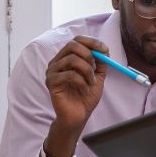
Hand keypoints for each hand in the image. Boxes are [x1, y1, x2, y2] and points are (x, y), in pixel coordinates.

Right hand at [41, 36, 107, 156]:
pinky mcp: (51, 82)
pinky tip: (84, 90)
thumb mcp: (97, 77)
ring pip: (72, 60)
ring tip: (90, 82)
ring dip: (87, 71)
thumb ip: (100, 63)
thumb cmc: (85, 96)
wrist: (78, 116)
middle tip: (94, 68)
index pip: (76, 40)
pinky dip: (82, 82)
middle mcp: (58, 61)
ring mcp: (52, 71)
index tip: (105, 50)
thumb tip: (104, 50)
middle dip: (89, 55)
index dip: (92, 42)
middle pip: (72, 45)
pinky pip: (69, 75)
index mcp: (67, 57)